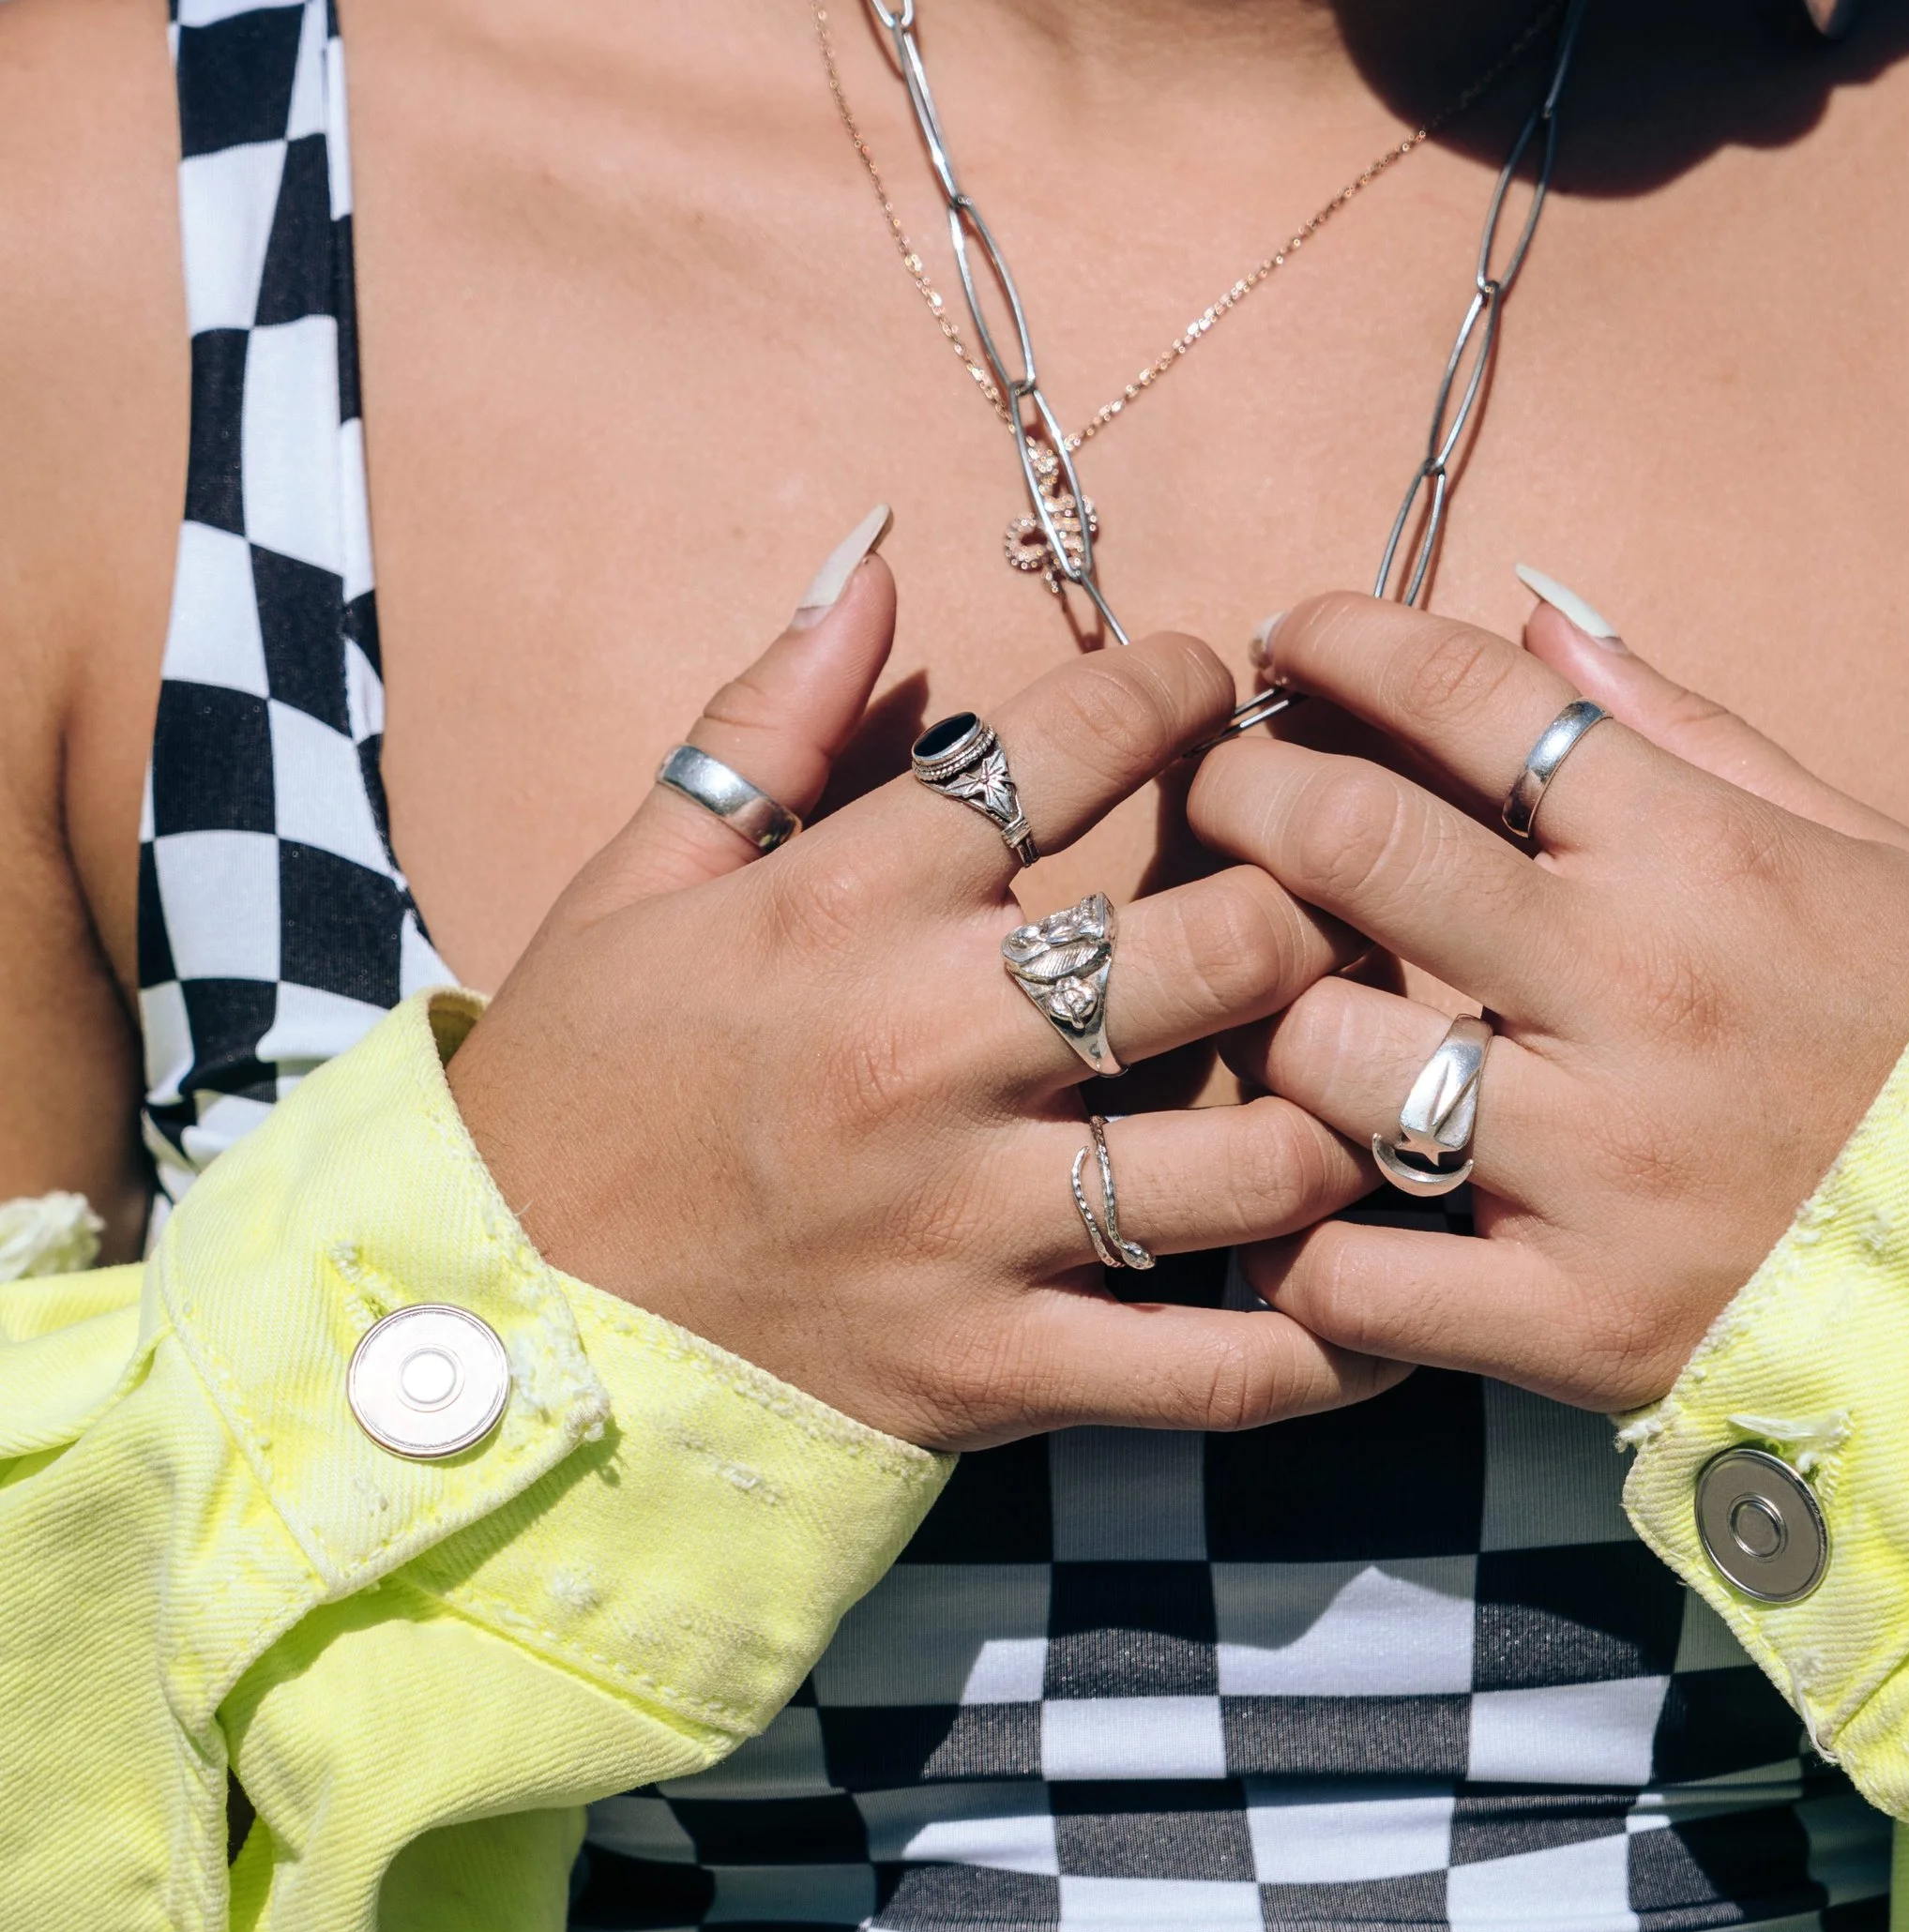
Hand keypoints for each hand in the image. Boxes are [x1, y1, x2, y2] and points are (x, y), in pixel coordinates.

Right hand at [447, 559, 1392, 1450]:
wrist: (496, 1332)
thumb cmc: (578, 1091)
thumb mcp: (638, 880)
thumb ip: (771, 717)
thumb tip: (877, 561)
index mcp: (846, 906)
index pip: (1072, 744)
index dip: (1181, 690)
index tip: (1218, 686)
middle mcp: (932, 1050)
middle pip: (1229, 939)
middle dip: (1319, 895)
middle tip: (1336, 883)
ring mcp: (977, 1221)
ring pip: (1263, 1151)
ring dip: (1350, 1103)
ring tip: (1372, 1065)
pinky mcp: (997, 1369)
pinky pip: (1217, 1369)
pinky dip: (1332, 1341)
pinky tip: (1388, 1283)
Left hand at [1186, 590, 1908, 1413]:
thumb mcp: (1843, 844)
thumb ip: (1678, 731)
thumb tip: (1531, 616)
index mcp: (1697, 855)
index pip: (1472, 697)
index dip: (1348, 642)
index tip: (1290, 639)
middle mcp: (1632, 992)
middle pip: (1351, 847)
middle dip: (1244, 796)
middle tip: (1218, 795)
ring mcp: (1594, 1165)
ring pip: (1320, 1057)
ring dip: (1263, 1024)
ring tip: (1267, 1010)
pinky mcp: (1571, 1320)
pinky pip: (1351, 1274)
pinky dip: (1288, 1243)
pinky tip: (1292, 1204)